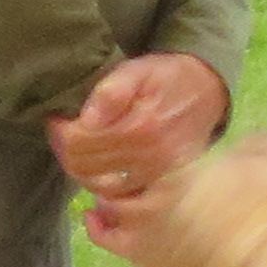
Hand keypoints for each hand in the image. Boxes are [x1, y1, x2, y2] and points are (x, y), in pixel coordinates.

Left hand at [48, 52, 229, 218]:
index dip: (59, 132)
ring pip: (99, 186)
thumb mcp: (138, 70)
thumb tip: (86, 120)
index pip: (79, 143)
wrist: (209, 90)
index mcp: (141, 128)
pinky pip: (123, 196)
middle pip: (84, 167)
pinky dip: (103, 185)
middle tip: (61, 134)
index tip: (57, 120)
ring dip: (80, 169)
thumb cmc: (167, 76)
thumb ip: (111, 92)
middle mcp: (151, 157)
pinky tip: (97, 167)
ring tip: (76, 149)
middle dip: (65, 150)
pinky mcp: (165, 183)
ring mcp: (159, 175)